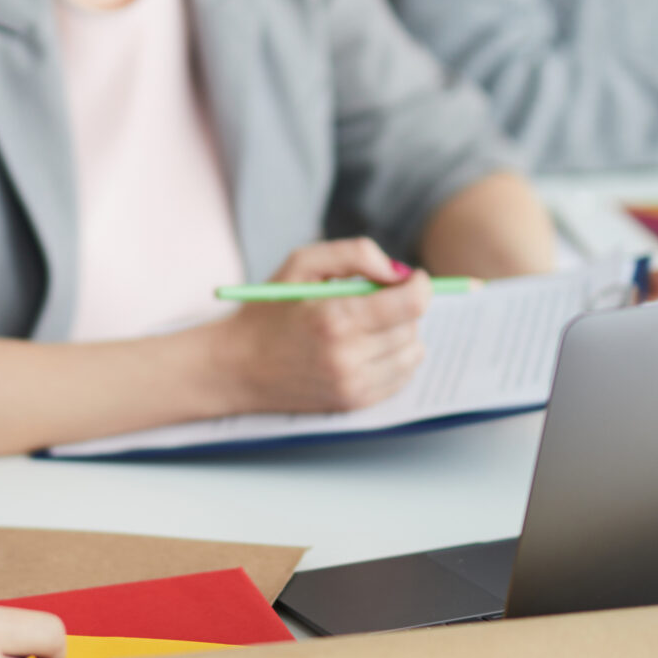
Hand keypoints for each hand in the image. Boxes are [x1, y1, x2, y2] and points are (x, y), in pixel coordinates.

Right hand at [209, 237, 430, 414]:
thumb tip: (399, 271)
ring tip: (370, 325)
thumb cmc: (269, 311)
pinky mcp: (354, 404)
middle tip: (378, 299)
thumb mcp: (301, 263)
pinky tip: (367, 348)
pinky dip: (394, 358)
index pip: (412, 303)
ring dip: (402, 334)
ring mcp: (352, 386)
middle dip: (404, 306)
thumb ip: (355, 254)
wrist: (236, 366)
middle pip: (413, 326)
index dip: (421, 285)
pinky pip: (401, 377)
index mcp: (335, 318)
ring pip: (413, 353)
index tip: (411, 278)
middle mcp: (347, 357)